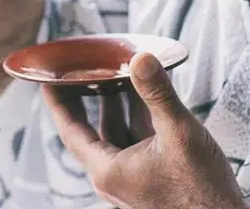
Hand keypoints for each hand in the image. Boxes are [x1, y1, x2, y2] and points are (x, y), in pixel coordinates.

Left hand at [42, 52, 247, 208]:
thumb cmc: (201, 190)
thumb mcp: (179, 133)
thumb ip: (158, 94)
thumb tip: (140, 59)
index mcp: (107, 170)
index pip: (70, 129)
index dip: (57, 100)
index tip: (48, 77)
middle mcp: (112, 177)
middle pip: (88, 130)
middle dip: (85, 96)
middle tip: (81, 67)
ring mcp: (130, 178)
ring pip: (114, 134)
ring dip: (115, 103)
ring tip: (117, 71)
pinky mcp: (148, 177)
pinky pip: (133, 141)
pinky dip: (135, 117)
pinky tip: (146, 95)